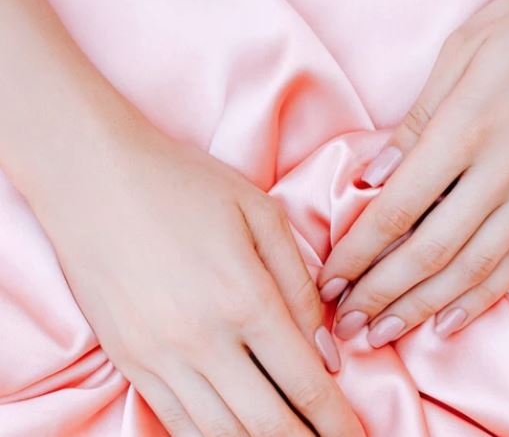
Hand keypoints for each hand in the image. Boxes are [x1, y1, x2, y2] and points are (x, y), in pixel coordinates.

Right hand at [35, 126, 362, 435]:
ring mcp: (158, 356)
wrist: (92, 176)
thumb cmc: (184, 184)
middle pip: (267, 422)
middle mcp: (202, 340)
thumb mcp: (260, 215)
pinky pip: (175, 420)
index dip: (338, 420)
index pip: (306, 383)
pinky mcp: (127, 360)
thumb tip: (326, 351)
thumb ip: (299, 285)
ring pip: (221, 432)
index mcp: (246, 298)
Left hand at [318, 0, 508, 346]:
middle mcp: (502, 169)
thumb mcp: (466, 50)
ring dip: (421, 307)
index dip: (359, 251)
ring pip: (472, 267)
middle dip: (380, 294)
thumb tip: (375, 176)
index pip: (398, 207)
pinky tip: (449, 324)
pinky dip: (482, 297)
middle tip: (344, 325)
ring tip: (383, 335)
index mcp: (467, 127)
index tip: (330, 280)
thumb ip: (419, 121)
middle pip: (429, 249)